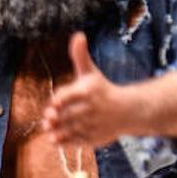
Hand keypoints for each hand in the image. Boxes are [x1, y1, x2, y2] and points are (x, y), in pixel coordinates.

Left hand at [41, 32, 131, 147]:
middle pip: (70, 115)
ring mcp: (97, 124)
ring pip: (74, 130)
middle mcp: (94, 109)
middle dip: (56, 119)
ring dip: (59, 132)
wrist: (129, 110)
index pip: (69, 97)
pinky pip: (80, 142)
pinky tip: (56, 140)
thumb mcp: (90, 72)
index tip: (53, 105)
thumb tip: (78, 35)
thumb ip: (80, 56)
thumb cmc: (103, 89)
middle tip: (47, 120)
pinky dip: (68, 142)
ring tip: (49, 131)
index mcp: (89, 91)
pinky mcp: (99, 137)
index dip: (58, 101)